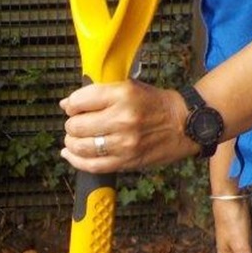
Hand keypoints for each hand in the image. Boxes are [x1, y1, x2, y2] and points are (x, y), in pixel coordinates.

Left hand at [60, 81, 192, 171]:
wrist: (185, 124)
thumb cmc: (154, 103)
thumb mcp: (129, 87)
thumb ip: (98, 94)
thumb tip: (66, 105)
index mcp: (122, 94)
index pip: (79, 101)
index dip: (71, 105)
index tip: (73, 108)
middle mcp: (122, 118)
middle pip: (76, 125)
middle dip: (71, 125)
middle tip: (76, 124)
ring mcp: (125, 143)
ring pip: (81, 146)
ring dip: (71, 143)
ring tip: (74, 139)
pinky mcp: (127, 161)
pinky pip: (92, 165)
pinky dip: (76, 160)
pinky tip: (70, 154)